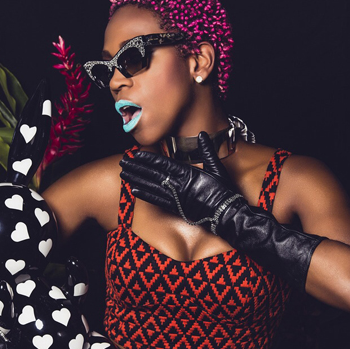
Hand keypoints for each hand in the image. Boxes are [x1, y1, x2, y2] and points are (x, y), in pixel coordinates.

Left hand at [120, 131, 245, 232]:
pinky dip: (145, 195)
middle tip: (123, 162)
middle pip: (153, 174)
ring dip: (137, 179)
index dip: (149, 158)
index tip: (137, 154)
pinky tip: (134, 191)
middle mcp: (179, 185)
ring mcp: (176, 197)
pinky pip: (157, 201)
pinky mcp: (176, 208)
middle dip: (137, 167)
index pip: (163, 163)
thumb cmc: (223, 191)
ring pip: (152, 186)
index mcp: (188, 173)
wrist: (226, 214)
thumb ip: (207, 150)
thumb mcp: (217, 167)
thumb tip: (202, 134)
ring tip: (124, 174)